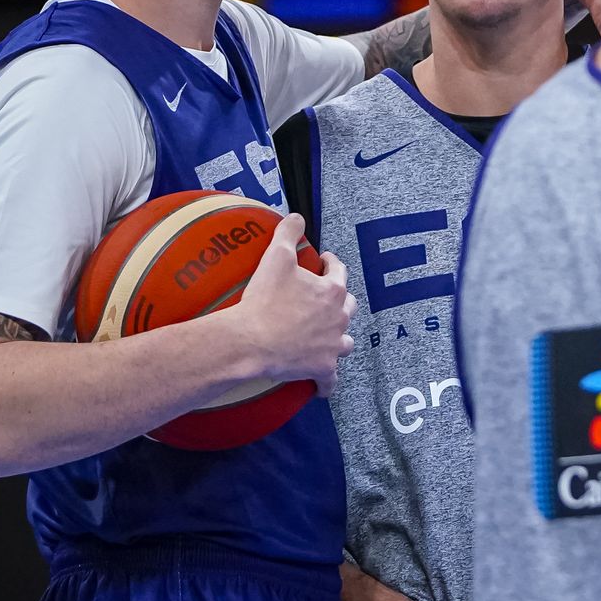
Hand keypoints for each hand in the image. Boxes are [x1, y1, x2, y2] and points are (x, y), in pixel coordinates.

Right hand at [237, 216, 354, 392]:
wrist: (251, 341)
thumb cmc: (264, 299)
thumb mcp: (275, 257)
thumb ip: (288, 232)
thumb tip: (297, 216)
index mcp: (332, 290)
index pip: (340, 271)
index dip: (332, 264)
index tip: (325, 261)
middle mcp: (339, 318)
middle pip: (349, 306)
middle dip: (340, 300)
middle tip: (325, 298)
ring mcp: (332, 345)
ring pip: (346, 341)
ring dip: (339, 337)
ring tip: (328, 336)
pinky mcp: (322, 369)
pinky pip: (331, 379)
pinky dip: (328, 381)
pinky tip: (324, 384)